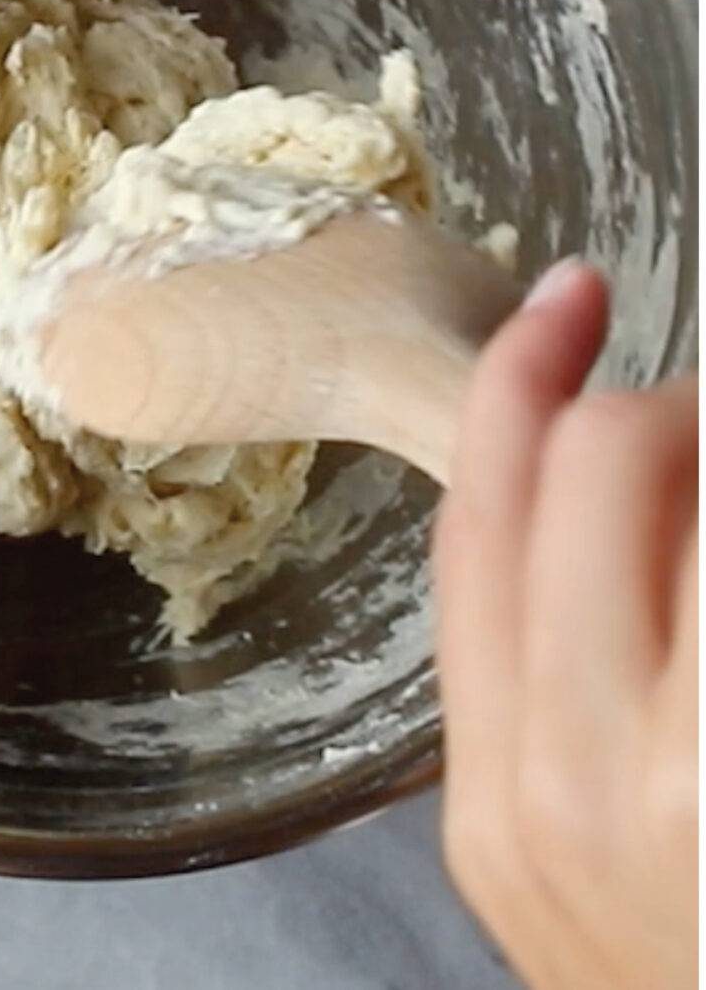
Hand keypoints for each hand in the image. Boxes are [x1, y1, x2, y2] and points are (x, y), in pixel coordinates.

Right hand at [435, 259, 697, 989]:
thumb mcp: (597, 874)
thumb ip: (578, 710)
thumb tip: (618, 481)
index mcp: (507, 800)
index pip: (484, 518)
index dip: (529, 378)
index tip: (576, 295)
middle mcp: (580, 785)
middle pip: (613, 458)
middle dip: (697, 410)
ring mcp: (697, 790)